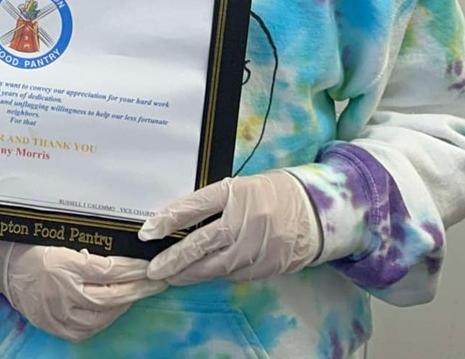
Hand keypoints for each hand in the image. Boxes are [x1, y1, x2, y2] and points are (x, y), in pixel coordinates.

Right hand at [0, 241, 166, 342]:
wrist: (3, 267)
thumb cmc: (32, 245)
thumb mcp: (59, 235)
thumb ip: (89, 244)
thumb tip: (124, 245)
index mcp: (62, 265)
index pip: (108, 271)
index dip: (133, 269)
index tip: (149, 265)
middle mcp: (61, 293)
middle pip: (111, 297)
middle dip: (138, 289)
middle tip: (157, 281)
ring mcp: (57, 314)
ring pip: (102, 316)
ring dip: (124, 304)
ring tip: (139, 292)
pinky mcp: (55, 327)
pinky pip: (87, 330)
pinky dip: (105, 319)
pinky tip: (115, 308)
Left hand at [140, 169, 321, 284]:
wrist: (317, 209)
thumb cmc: (272, 193)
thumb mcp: (241, 187)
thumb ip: (213, 204)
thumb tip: (179, 222)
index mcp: (234, 192)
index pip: (192, 207)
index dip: (167, 220)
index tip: (147, 232)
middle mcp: (244, 219)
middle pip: (199, 243)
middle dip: (173, 260)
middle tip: (153, 269)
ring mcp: (256, 245)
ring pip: (214, 266)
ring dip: (190, 274)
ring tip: (171, 277)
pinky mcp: (267, 265)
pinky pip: (234, 273)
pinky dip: (215, 275)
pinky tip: (202, 275)